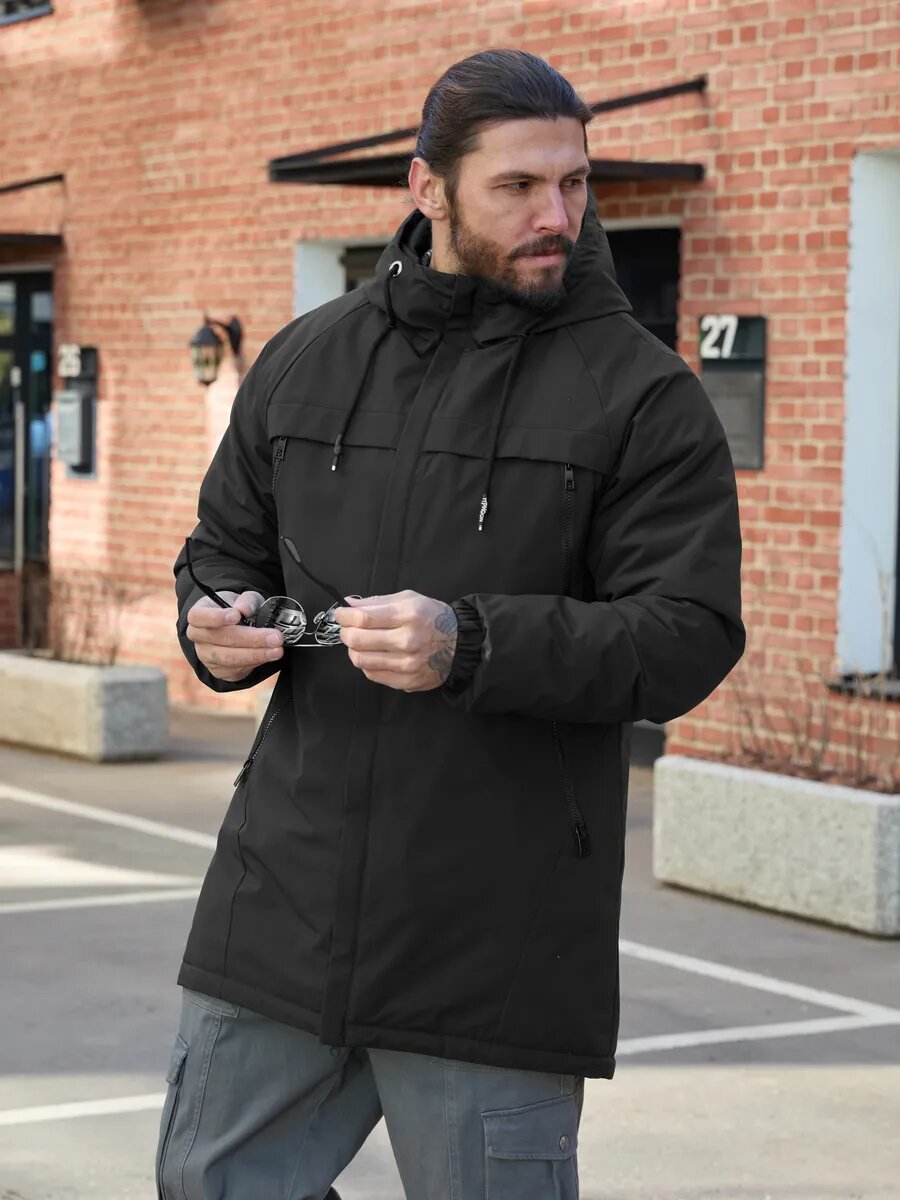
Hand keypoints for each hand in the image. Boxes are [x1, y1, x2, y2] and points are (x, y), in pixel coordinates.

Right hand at [186, 591, 283, 682]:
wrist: (234, 629)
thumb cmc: (236, 610)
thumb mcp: (242, 599)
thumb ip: (246, 601)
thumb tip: (244, 609)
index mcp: (199, 614)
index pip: (198, 616)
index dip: (216, 617)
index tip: (236, 615)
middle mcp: (198, 637)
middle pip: (221, 639)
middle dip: (251, 639)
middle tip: (275, 637)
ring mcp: (206, 656)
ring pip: (229, 658)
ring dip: (256, 654)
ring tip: (277, 650)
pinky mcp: (218, 670)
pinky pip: (236, 669)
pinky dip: (255, 663)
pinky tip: (269, 655)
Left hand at [333, 590, 457, 691]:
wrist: (460, 645)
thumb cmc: (433, 617)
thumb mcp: (409, 599)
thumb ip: (377, 602)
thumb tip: (348, 605)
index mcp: (408, 616)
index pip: (363, 619)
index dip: (344, 616)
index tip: (340, 614)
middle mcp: (407, 641)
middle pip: (357, 640)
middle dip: (345, 632)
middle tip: (348, 628)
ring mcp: (407, 664)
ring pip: (361, 660)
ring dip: (353, 649)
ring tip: (360, 642)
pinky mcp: (406, 681)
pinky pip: (372, 674)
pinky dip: (367, 663)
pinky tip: (374, 655)